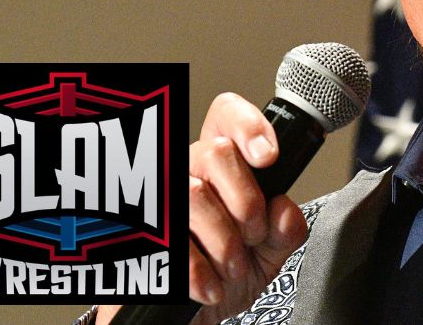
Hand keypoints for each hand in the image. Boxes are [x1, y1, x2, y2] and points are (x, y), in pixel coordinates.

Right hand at [95, 93, 309, 324]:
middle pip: (217, 153)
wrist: (190, 320)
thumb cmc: (226, 276)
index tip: (268, 156)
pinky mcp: (138, 237)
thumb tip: (283, 210)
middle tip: (253, 234)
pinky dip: (201, 271)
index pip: (225, 117)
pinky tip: (211, 286)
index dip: (247, 124)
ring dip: (225, 241)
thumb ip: (284, 231)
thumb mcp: (268, 255)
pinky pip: (172, 242)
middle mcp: (186, 173)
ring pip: (196, 195)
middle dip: (247, 200)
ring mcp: (159, 202)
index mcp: (221, 168)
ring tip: (233, 267)